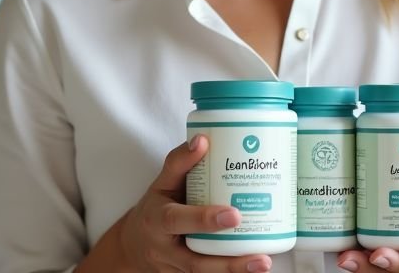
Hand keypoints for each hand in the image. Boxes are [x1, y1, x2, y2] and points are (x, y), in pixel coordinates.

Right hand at [119, 134, 273, 272]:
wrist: (134, 243)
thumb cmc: (155, 207)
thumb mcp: (161, 183)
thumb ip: (180, 162)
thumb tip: (203, 139)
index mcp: (157, 220)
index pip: (177, 220)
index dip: (204, 219)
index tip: (233, 214)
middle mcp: (164, 249)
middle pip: (195, 261)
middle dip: (228, 261)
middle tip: (261, 254)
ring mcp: (175, 268)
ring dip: (236, 271)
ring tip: (264, 263)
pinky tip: (255, 267)